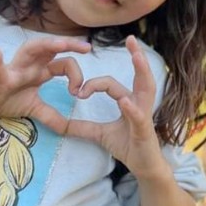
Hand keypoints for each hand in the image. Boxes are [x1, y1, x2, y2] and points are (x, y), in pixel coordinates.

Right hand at [0, 37, 90, 134]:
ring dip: (45, 45)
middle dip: (68, 44)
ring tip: (60, 43)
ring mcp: (13, 69)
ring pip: (29, 50)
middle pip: (50, 48)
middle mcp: (29, 65)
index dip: (76, 74)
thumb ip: (51, 115)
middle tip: (87, 48)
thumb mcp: (33, 108)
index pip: (63, 63)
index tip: (79, 93)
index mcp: (40, 70)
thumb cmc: (5, 98)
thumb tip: (68, 129)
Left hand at [62, 39, 167, 178]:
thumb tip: (60, 124)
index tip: (78, 93)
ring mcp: (145, 115)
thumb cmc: (127, 146)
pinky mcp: (145, 129)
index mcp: (128, 101)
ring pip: (146, 88)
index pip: (111, 84)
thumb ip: (81, 127)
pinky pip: (138, 115)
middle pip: (140, 75)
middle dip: (137, 56)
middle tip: (131, 38)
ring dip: (142, 71)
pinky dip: (131, 108)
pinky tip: (124, 101)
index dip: (93, 85)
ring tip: (137, 56)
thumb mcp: (98, 134)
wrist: (144, 167)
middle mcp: (139, 103)